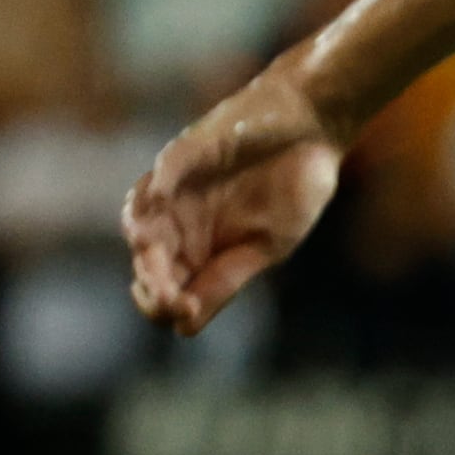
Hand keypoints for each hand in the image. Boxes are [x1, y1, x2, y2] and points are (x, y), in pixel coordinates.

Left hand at [124, 66, 346, 334]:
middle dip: (155, 289)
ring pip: (142, 233)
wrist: (311, 126)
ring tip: (154, 278)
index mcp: (205, 252)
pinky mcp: (177, 162)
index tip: (186, 314)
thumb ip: (226, 279)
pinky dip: (145, 213)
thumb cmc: (296, 184)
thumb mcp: (267, 244)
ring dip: (146, 259)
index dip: (170, 309)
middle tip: (170, 302)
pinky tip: (146, 234)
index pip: (169, 291)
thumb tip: (185, 327)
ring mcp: (174, 194)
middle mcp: (180, 226)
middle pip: (149, 268)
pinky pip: (150, 190)